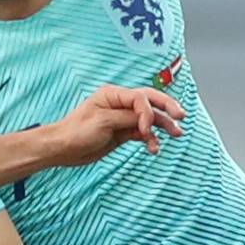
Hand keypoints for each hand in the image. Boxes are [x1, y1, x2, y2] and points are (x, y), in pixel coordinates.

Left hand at [51, 84, 186, 163]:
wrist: (63, 149)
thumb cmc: (76, 132)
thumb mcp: (103, 122)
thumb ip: (128, 118)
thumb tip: (148, 119)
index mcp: (113, 95)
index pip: (140, 98)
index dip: (147, 113)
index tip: (144, 130)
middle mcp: (120, 104)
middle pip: (151, 102)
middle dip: (167, 109)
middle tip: (182, 117)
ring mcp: (123, 118)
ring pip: (150, 119)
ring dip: (163, 126)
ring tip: (177, 135)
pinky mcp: (123, 133)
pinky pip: (143, 133)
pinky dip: (151, 140)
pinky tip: (154, 149)